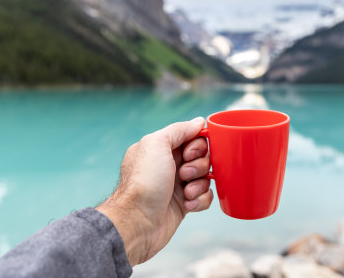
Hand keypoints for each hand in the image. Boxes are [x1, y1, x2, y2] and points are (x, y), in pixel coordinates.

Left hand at [96, 117, 212, 265]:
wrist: (137, 222)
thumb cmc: (144, 182)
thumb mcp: (156, 144)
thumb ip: (179, 130)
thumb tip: (199, 121)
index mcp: (161, 148)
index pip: (191, 137)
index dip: (197, 144)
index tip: (189, 153)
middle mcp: (169, 165)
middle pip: (202, 156)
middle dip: (199, 165)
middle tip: (184, 173)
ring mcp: (178, 185)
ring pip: (205, 176)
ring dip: (199, 184)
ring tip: (185, 192)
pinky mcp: (185, 204)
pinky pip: (205, 196)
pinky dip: (200, 200)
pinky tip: (187, 205)